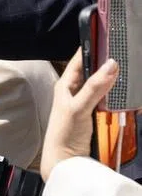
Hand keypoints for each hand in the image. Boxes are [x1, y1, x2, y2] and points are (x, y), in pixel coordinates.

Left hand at [40, 49, 118, 179]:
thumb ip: (95, 87)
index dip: (93, 46)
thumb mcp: (78, 108)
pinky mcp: (96, 113)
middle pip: (95, 70)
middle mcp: (75, 90)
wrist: (66, 161)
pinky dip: (118, 95)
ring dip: (115, 79)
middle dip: (109, 63)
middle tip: (127, 53)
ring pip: (105, 84)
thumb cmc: (64, 135)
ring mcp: (87, 101)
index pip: (80, 58)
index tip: (109, 34)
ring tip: (130, 70)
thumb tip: (111, 64)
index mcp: (65, 84)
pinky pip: (110, 99)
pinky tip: (127, 92)